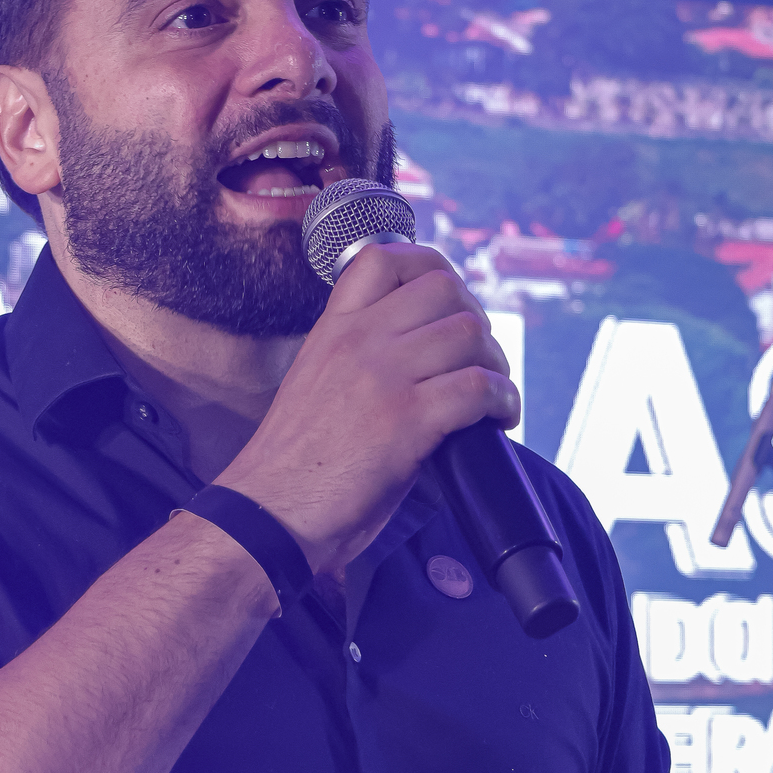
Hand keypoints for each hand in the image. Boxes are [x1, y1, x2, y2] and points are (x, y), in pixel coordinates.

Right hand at [221, 242, 518, 573]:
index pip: (383, 258)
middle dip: (475, 319)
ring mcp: (383, 376)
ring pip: (470, 333)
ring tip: (493, 396)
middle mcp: (358, 341)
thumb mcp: (315, 387)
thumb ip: (358, 362)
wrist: (269, 515)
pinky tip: (498, 422)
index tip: (447, 306)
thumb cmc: (293, 468)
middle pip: (444, 288)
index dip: (429, 269)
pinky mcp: (407, 420)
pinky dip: (502, 401)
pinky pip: (478, 387)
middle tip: (479, 360)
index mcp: (331, 330)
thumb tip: (421, 363)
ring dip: (495, 363)